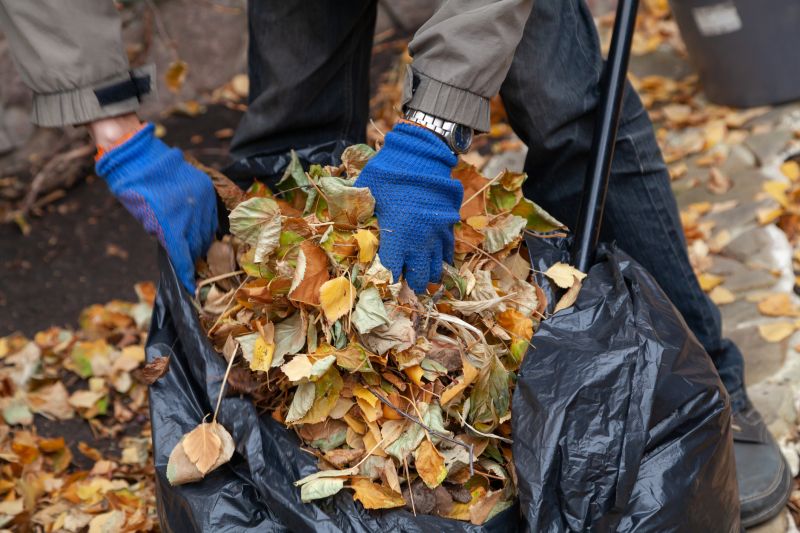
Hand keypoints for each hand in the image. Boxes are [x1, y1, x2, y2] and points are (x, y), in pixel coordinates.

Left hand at [95, 123, 217, 291]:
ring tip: (197, 250)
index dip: (187, 273)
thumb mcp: (143, 217)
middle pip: (198, 243)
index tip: (191, 287)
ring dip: (202, 241)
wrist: (138, 153)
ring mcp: (202, 198)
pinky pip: (212, 214)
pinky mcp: (206, 188)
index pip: (183, 254)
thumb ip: (162, 234)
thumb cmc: (133, 187)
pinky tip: (203, 231)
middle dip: (194, 256)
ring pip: (208, 229)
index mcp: (172, 221)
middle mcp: (191, 210)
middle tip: (191, 266)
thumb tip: (176, 248)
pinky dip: (208, 225)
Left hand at [355, 122, 461, 291]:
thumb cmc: (388, 173)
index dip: (386, 279)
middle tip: (403, 283)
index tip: (381, 279)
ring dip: (426, 274)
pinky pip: (448, 251)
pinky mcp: (448, 224)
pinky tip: (435, 263)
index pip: (392, 272)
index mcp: (398, 237)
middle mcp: (420, 241)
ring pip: (436, 268)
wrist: (421, 154)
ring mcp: (437, 234)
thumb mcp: (366, 194)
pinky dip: (441, 260)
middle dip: (410, 283)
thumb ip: (357, 215)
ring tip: (419, 277)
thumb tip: (340, 227)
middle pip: (419, 277)